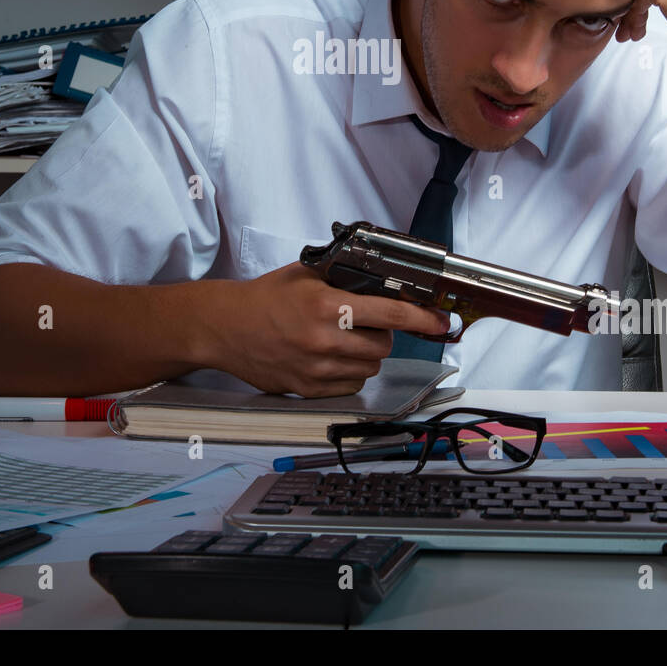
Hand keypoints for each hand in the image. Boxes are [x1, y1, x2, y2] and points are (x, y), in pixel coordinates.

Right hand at [201, 261, 450, 397]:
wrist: (225, 328)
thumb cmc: (266, 297)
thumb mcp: (306, 275)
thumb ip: (344, 279)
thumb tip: (387, 284)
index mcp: (326, 305)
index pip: (389, 314)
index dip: (422, 319)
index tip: (441, 322)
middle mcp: (324, 339)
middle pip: (383, 344)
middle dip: (382, 333)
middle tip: (365, 323)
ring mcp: (316, 369)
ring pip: (369, 366)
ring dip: (366, 353)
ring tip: (344, 339)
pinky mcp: (308, 390)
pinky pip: (350, 385)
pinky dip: (350, 373)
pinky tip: (332, 358)